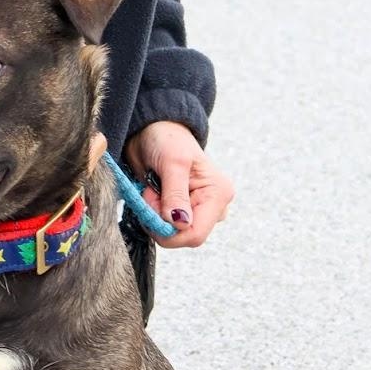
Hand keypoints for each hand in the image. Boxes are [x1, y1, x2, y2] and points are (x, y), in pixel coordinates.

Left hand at [126, 121, 234, 248]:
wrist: (154, 132)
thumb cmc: (166, 140)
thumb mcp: (172, 163)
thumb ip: (176, 194)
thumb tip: (180, 223)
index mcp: (218, 194)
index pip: (195, 234)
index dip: (169, 231)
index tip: (152, 209)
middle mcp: (214, 207)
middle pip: (184, 238)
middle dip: (161, 222)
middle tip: (152, 195)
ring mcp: (199, 211)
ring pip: (173, 234)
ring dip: (155, 217)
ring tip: (154, 191)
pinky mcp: (184, 212)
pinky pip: (166, 228)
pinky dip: (154, 215)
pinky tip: (154, 195)